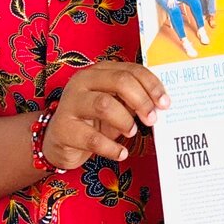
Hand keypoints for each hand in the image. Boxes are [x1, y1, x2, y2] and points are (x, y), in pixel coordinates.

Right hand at [41, 62, 170, 169]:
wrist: (58, 140)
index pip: (131, 70)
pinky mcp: (63, 128)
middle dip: (142, 100)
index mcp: (99, 71)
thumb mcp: (115, 105)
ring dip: (125, 120)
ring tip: (132, 132)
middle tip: (152, 119)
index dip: (152, 85)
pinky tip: (121, 153)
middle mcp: (83, 81)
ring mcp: (70, 103)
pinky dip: (111, 148)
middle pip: (119, 81)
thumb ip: (133, 99)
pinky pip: (92, 138)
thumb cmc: (92, 120)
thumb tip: (160, 103)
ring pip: (104, 105)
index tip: (165, 103)